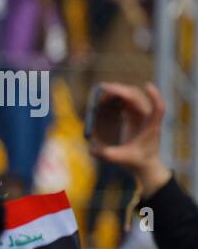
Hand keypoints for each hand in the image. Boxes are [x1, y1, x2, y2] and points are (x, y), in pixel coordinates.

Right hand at [87, 82, 169, 196]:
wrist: (145, 164)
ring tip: (100, 96)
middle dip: (121, 90)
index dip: (154, 96)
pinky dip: (116, 98)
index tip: (147, 85)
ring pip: (132, 96)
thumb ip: (106, 154)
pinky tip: (105, 101)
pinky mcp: (136, 116)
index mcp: (150, 126)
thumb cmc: (137, 162)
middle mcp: (147, 117)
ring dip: (117, 92)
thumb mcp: (120, 159)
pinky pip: (126, 101)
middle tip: (103, 90)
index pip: (158, 108)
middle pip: (137, 97)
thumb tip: (90, 148)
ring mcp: (142, 115)